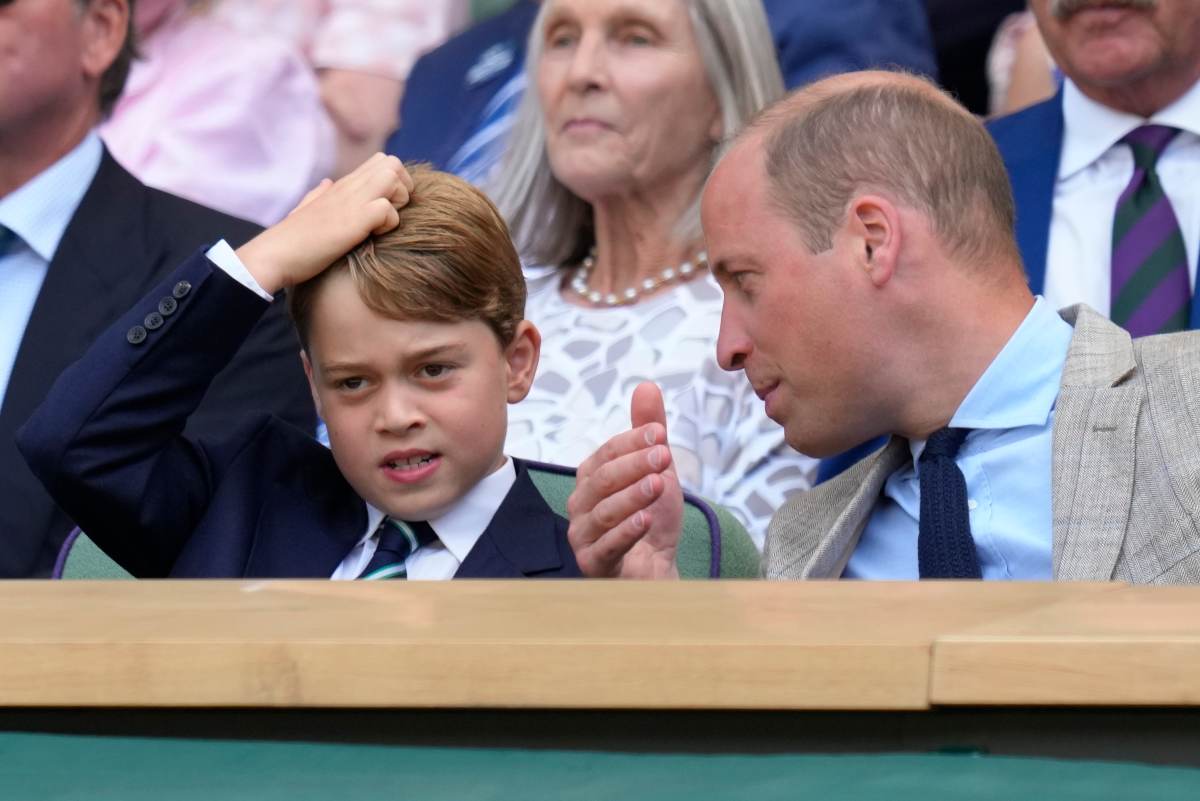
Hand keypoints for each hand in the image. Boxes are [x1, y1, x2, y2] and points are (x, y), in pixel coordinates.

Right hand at [235, 153, 413, 292]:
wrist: (273, 256)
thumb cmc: (291, 241)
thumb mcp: (307, 211)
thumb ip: (320, 196)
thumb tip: (326, 183)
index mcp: (341, 187)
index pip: (381, 162)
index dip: (395, 182)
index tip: (388, 206)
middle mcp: (348, 188)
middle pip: (393, 162)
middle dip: (404, 187)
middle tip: (393, 214)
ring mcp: (351, 202)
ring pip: (393, 177)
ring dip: (399, 202)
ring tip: (383, 224)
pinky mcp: (353, 222)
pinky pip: (386, 209)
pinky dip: (388, 224)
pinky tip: (372, 237)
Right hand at [567, 382, 682, 578]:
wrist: (657, 570)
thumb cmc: (651, 519)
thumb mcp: (657, 470)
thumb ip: (647, 431)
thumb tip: (646, 386)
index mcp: (591, 478)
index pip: (607, 452)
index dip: (632, 441)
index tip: (660, 434)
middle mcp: (581, 504)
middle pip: (603, 479)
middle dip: (634, 465)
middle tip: (663, 455)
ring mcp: (584, 535)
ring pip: (603, 511)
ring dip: (632, 496)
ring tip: (659, 484)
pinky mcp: (593, 564)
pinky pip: (606, 547)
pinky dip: (626, 532)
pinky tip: (646, 520)